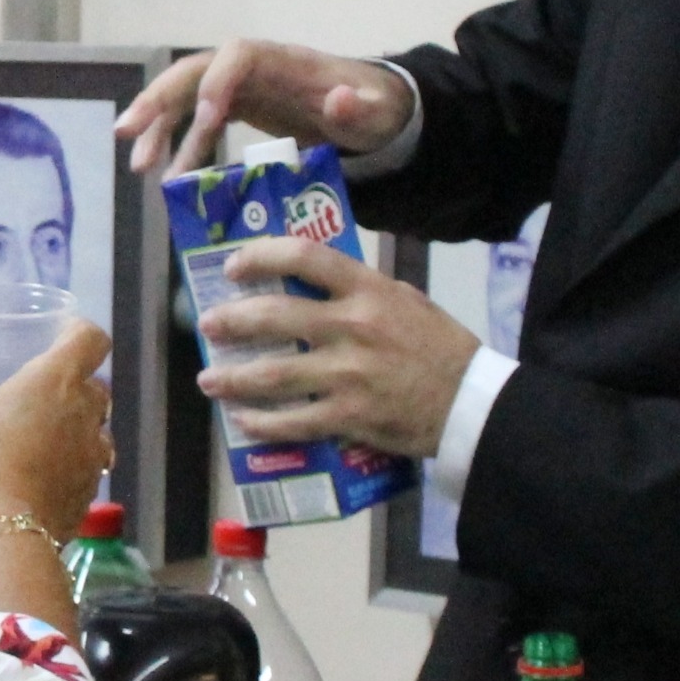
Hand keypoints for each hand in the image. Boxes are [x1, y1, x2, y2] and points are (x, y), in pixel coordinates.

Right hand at [0, 320, 113, 633]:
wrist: (4, 527)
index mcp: (58, 379)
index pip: (92, 339)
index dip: (80, 332)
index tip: (62, 336)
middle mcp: (86, 412)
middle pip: (97, 387)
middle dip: (76, 387)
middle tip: (43, 395)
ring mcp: (93, 455)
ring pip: (97, 432)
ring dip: (78, 431)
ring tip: (44, 440)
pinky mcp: (89, 492)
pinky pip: (87, 471)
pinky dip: (70, 470)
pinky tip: (41, 479)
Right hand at [119, 40, 412, 175]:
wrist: (372, 109)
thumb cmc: (374, 107)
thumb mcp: (377, 112)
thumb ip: (360, 108)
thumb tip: (339, 99)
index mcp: (282, 61)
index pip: (236, 56)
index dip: (217, 81)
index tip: (207, 118)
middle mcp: (252, 67)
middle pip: (194, 72)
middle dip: (160, 99)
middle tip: (128, 133)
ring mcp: (240, 86)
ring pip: (186, 96)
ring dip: (157, 127)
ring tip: (138, 166)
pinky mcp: (236, 107)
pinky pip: (196, 120)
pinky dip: (177, 144)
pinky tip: (166, 177)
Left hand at [193, 236, 476, 459]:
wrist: (471, 403)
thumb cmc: (438, 346)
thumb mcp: (405, 299)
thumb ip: (359, 289)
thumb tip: (309, 280)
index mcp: (367, 290)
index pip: (303, 257)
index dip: (261, 257)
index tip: (234, 267)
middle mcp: (352, 327)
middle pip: (274, 316)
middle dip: (231, 320)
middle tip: (209, 324)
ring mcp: (348, 375)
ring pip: (273, 375)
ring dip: (233, 377)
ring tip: (209, 378)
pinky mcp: (349, 416)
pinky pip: (294, 421)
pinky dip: (262, 423)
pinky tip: (243, 421)